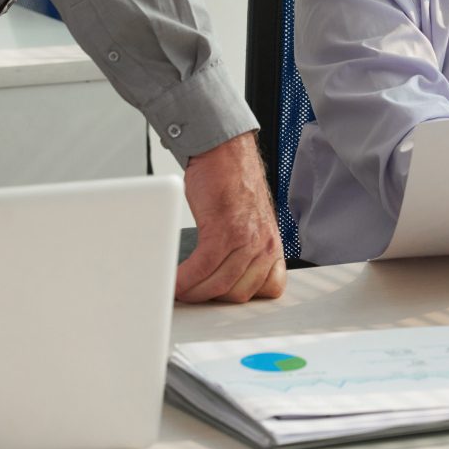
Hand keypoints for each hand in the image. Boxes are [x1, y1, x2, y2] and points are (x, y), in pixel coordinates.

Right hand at [175, 132, 286, 303]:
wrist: (223, 150)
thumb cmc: (232, 182)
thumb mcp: (250, 221)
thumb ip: (246, 250)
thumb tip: (225, 276)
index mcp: (273, 243)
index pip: (268, 290)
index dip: (240, 296)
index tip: (220, 298)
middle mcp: (264, 242)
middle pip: (237, 293)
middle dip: (211, 297)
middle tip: (191, 293)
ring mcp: (245, 237)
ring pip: (218, 285)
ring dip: (193, 291)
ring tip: (179, 288)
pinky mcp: (223, 230)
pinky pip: (201, 268)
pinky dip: (185, 279)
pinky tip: (176, 278)